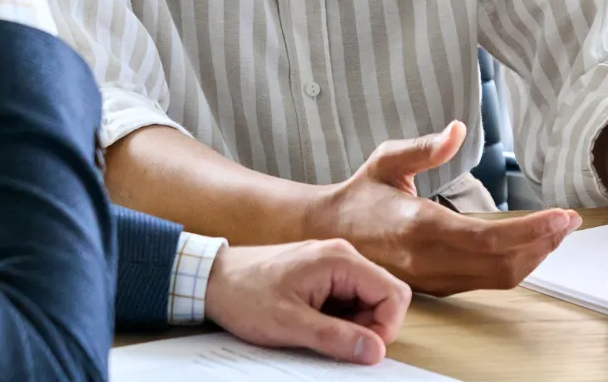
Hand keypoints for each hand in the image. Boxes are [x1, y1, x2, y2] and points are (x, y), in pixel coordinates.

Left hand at [204, 239, 410, 364]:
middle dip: (370, 328)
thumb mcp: (289, 324)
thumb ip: (336, 337)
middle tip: (336, 344)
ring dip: (353, 326)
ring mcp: (331, 264)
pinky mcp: (322, 275)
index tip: (363, 350)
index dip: (387, 328)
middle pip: (384, 297)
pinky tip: (313, 325)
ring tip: (317, 332)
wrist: (214, 278)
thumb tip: (376, 351)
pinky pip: (348, 301)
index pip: (393, 294)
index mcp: (338, 259)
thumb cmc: (246, 295)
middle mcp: (340, 256)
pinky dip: (340, 320)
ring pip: (367, 302)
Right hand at [317, 123, 579, 295]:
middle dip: (544, 244)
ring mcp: (435, 277)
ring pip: (500, 277)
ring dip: (534, 256)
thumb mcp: (386, 160)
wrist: (329, 233)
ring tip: (555, 232)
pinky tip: (526, 245)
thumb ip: (423, 148)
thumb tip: (457, 130)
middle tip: (568, 221)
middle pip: (504, 263)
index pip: (489, 237)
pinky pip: (487, 281)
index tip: (562, 216)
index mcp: (419, 225)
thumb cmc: (360, 194)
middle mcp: (430, 259)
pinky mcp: (438, 285)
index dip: (532, 231)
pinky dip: (515, 264)